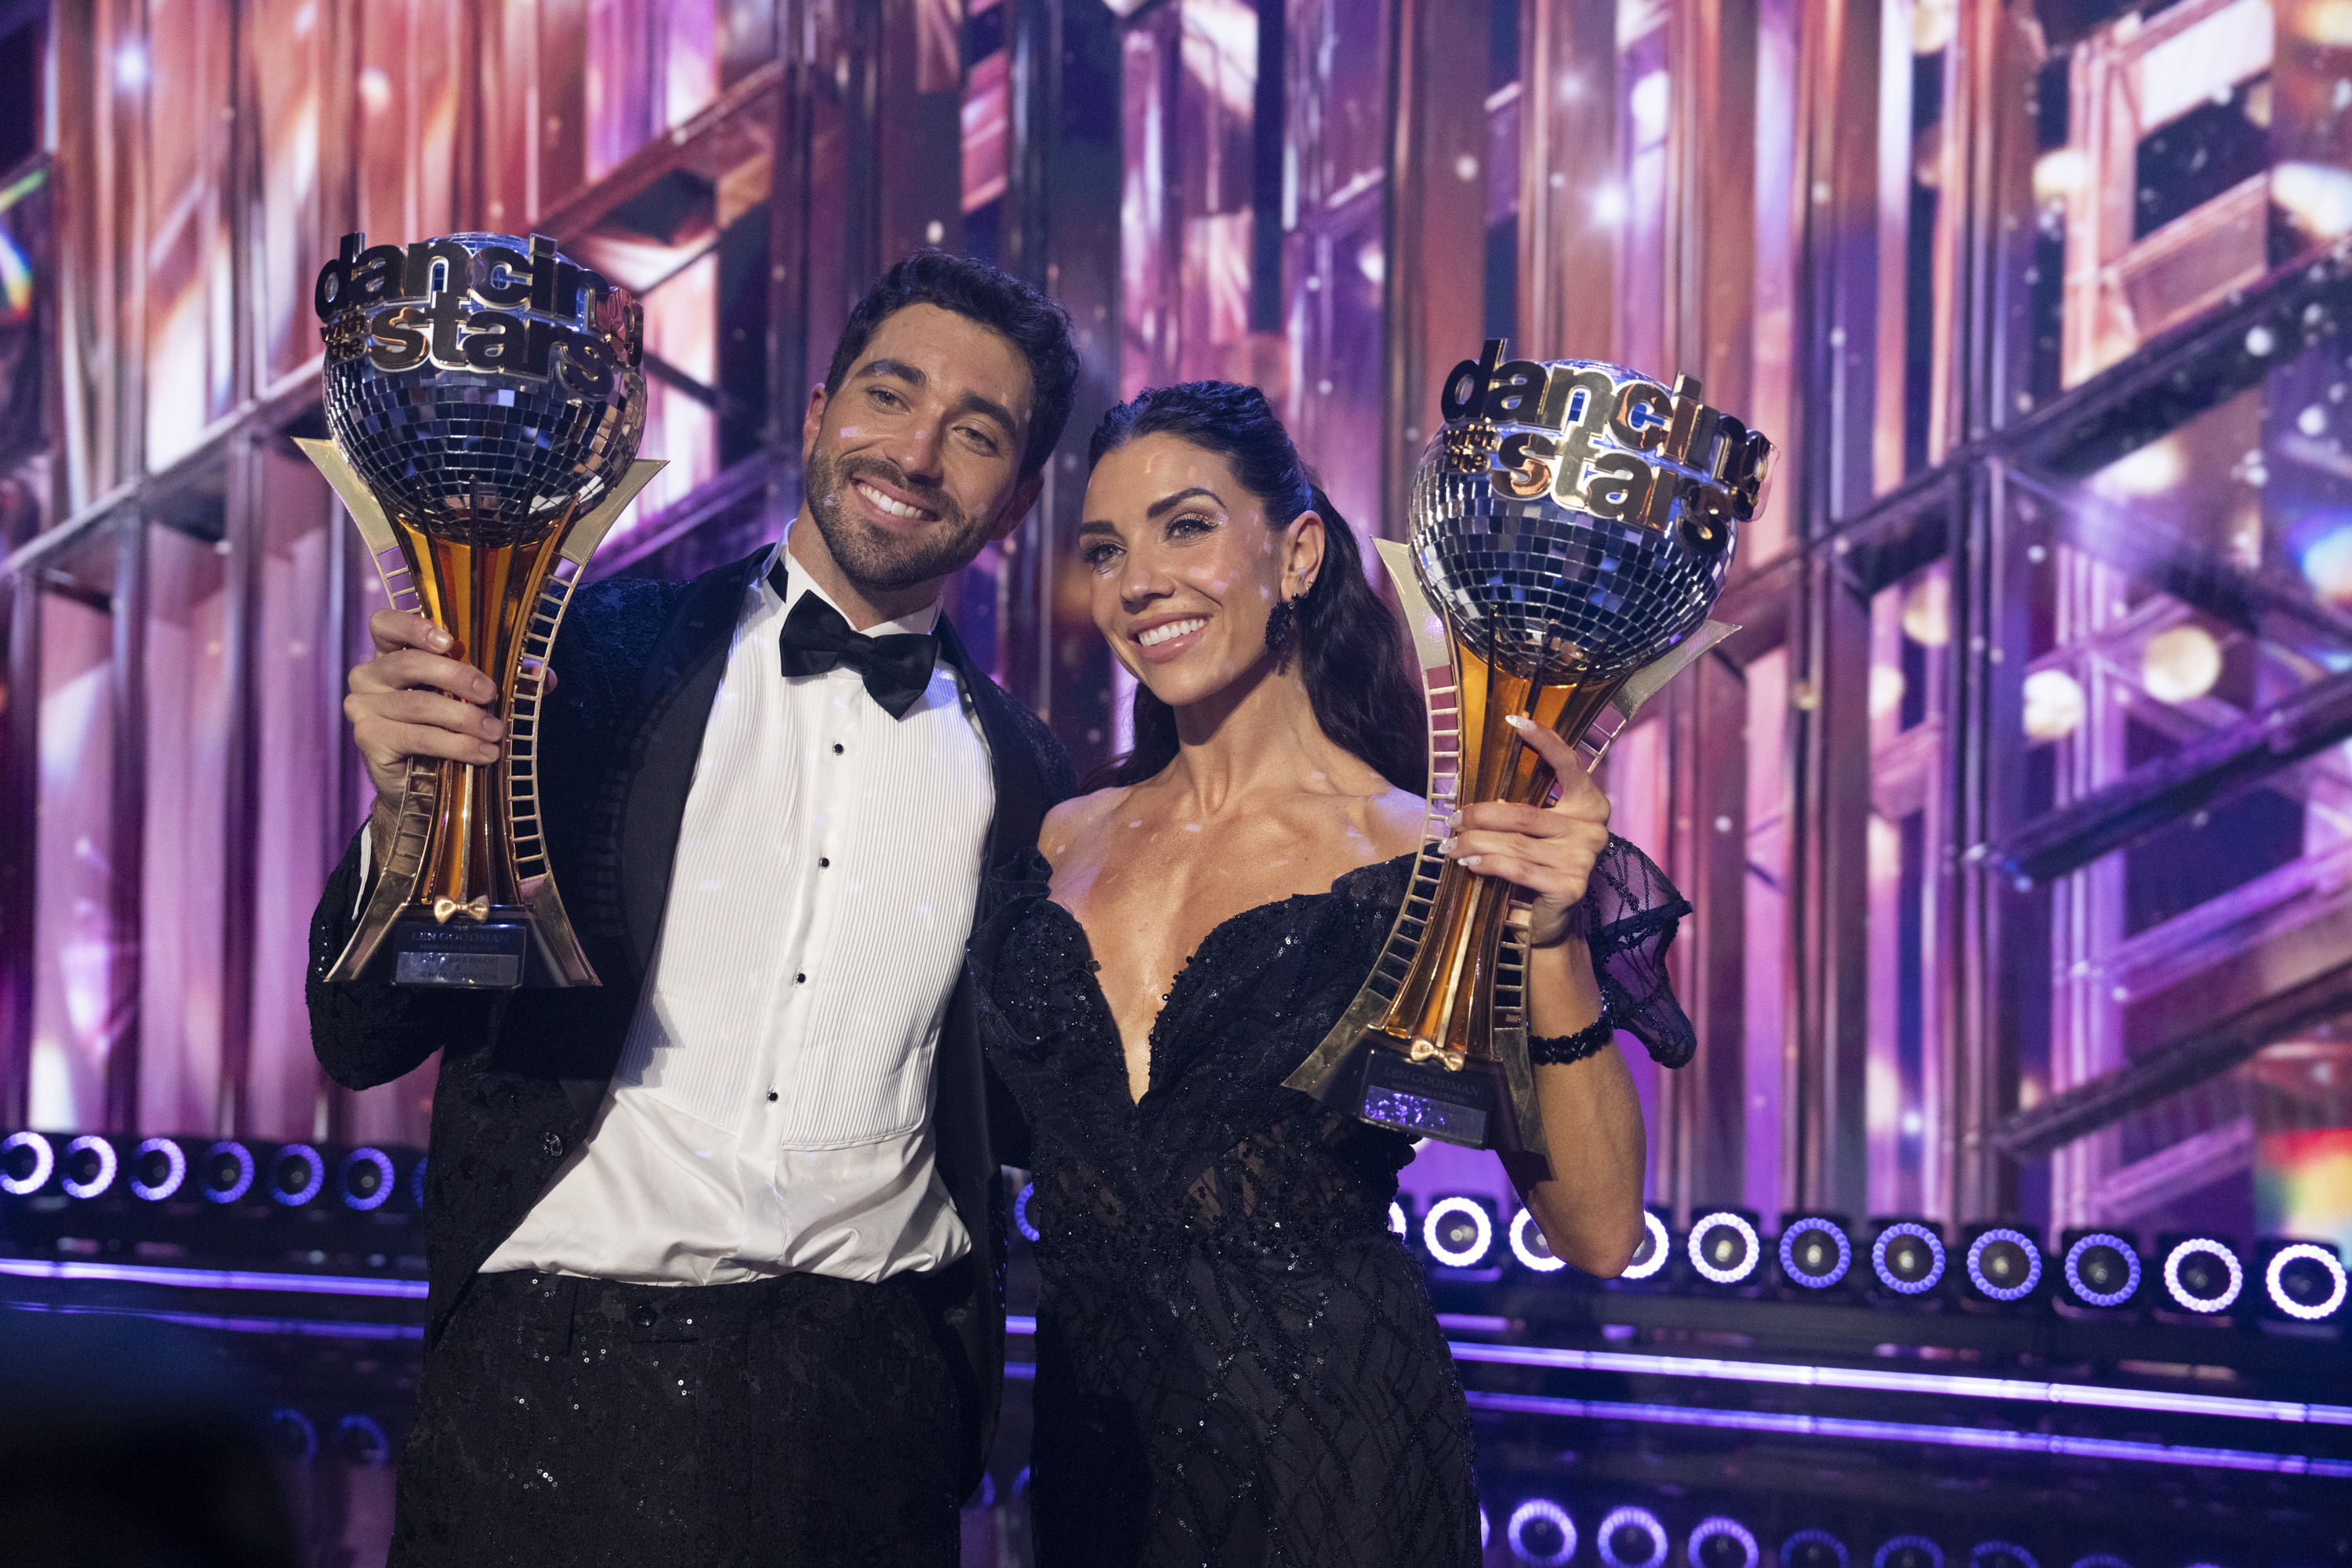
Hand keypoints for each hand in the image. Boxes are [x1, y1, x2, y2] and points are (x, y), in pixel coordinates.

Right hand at [344, 609, 511, 810]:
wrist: (419, 787)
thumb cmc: (446, 729)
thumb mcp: (472, 698)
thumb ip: (505, 679)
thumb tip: (546, 675)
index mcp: (390, 655)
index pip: (384, 624)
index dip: (413, 626)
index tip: (450, 641)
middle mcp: (368, 676)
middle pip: (409, 664)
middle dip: (457, 677)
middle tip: (491, 694)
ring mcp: (363, 708)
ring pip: (419, 705)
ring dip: (465, 719)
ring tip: (496, 733)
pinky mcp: (369, 739)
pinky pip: (419, 737)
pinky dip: (457, 745)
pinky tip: (483, 753)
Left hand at [1440, 714, 1609, 947]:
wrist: (1548, 921)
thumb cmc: (1538, 865)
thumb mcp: (1535, 830)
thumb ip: (1522, 806)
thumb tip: (1476, 787)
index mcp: (1590, 804)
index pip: (1569, 764)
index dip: (1544, 740)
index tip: (1515, 720)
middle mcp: (1593, 828)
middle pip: (1523, 813)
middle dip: (1479, 815)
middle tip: (1451, 819)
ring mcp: (1584, 858)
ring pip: (1515, 842)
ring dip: (1474, 842)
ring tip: (1450, 846)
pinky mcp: (1570, 886)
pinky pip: (1517, 868)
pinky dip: (1487, 864)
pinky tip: (1469, 864)